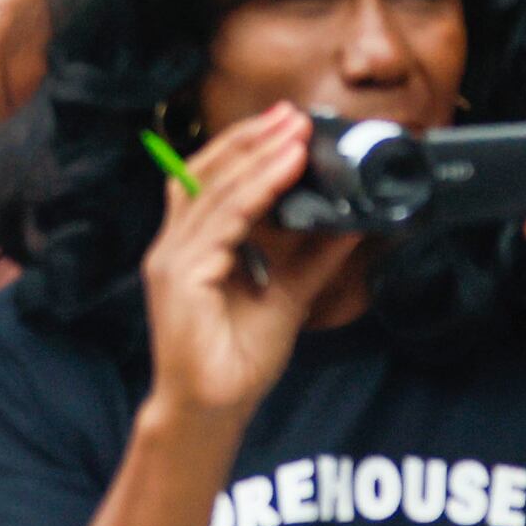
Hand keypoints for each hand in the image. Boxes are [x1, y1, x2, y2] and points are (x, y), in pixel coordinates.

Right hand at [141, 104, 357, 424]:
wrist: (213, 411)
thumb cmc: (237, 360)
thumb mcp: (289, 295)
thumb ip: (315, 256)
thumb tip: (352, 222)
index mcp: (193, 245)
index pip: (213, 180)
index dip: (247, 147)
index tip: (287, 122)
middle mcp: (175, 244)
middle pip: (208, 173)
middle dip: (252, 139)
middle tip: (294, 114)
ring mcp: (172, 258)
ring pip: (217, 190)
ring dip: (260, 157)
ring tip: (296, 135)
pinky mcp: (179, 274)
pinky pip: (223, 221)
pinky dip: (256, 191)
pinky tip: (285, 171)